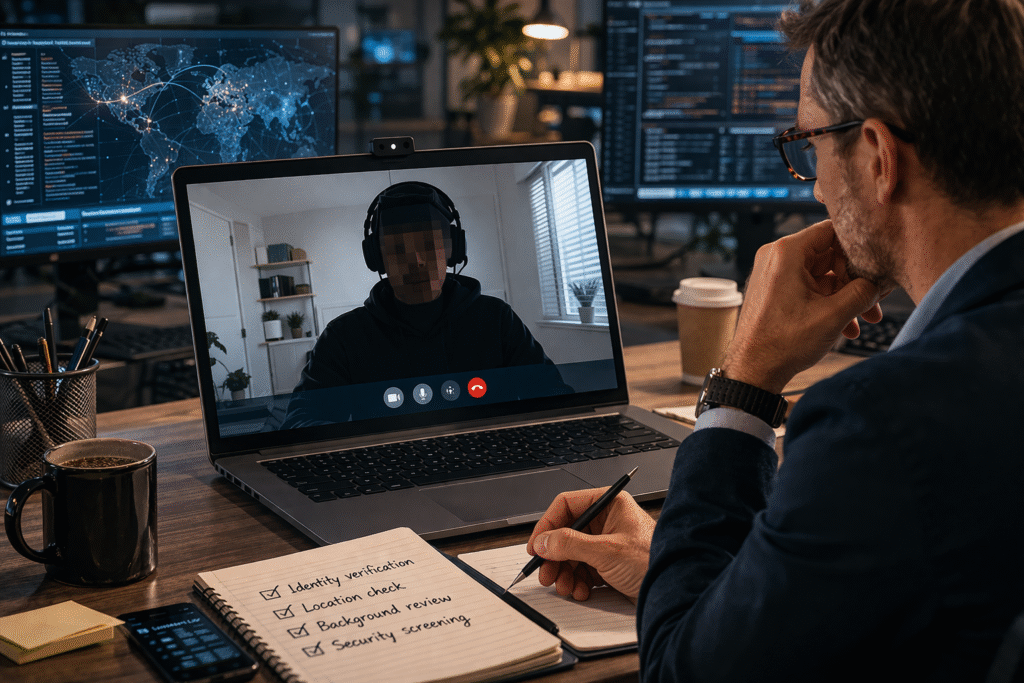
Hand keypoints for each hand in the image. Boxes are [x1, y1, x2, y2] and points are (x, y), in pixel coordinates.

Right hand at [526, 488, 655, 601]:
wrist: (676, 590)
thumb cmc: (654, 561)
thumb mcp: (607, 551)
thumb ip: (571, 544)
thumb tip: (544, 542)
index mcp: (609, 504)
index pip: (566, 506)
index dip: (547, 526)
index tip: (536, 546)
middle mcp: (607, 521)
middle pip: (566, 534)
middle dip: (554, 557)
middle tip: (545, 573)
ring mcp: (607, 543)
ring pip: (572, 554)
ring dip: (564, 573)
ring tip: (565, 587)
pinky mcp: (609, 564)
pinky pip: (583, 570)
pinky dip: (577, 582)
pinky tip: (581, 591)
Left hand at [723, 220, 883, 393]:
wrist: (753, 371)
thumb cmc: (783, 343)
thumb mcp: (834, 315)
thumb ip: (863, 291)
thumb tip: (878, 283)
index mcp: (786, 251)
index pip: (832, 231)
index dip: (858, 249)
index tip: (876, 268)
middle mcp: (777, 257)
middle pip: (829, 255)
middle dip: (856, 281)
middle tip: (875, 302)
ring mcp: (775, 275)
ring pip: (823, 276)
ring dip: (846, 297)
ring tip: (864, 321)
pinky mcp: (775, 292)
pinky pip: (810, 289)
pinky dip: (828, 304)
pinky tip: (846, 328)